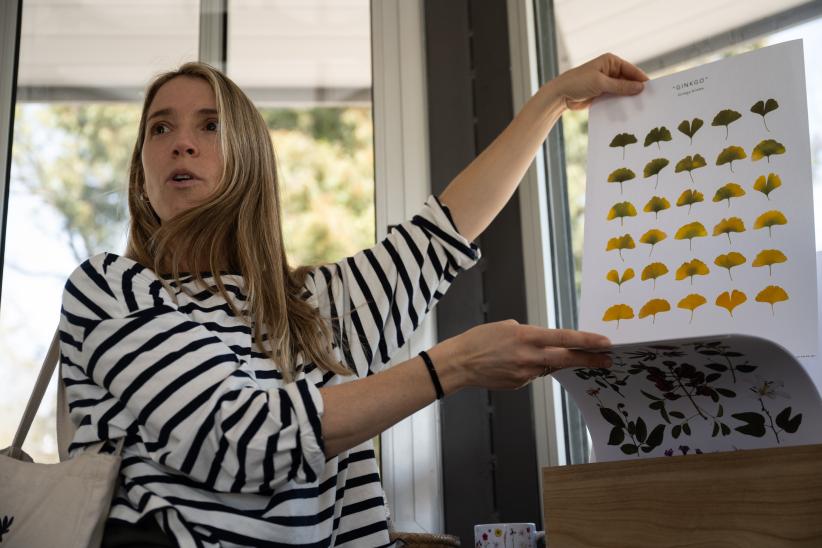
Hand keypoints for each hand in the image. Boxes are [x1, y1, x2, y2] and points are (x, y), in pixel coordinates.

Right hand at [433, 320, 611, 391]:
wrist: (459, 364)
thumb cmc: (480, 340)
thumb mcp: (508, 327)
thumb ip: (531, 335)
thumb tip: (546, 343)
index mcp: (527, 337)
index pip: (565, 338)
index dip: (588, 341)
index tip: (605, 343)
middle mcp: (529, 357)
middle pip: (567, 359)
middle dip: (590, 359)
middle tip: (608, 359)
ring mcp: (525, 374)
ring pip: (549, 366)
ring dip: (552, 360)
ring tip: (531, 352)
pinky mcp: (519, 384)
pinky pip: (533, 374)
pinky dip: (531, 367)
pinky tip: (514, 362)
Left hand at [552, 53, 647, 110]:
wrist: (560, 94)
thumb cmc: (578, 82)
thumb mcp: (600, 83)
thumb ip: (620, 86)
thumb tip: (640, 87)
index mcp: (611, 62)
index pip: (631, 70)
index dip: (642, 79)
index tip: (652, 90)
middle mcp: (610, 71)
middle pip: (628, 81)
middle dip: (636, 91)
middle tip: (648, 102)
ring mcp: (606, 83)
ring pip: (622, 91)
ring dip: (628, 99)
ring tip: (639, 109)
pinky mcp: (602, 94)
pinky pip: (615, 99)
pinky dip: (620, 104)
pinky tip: (627, 113)